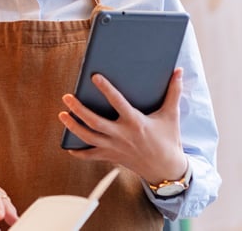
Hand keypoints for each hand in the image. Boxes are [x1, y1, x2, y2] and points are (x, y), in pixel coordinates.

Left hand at [58, 68, 187, 183]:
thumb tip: (179, 71)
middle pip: (95, 122)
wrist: (167, 169)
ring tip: (62, 114)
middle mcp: (122, 135)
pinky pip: (91, 156)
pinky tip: (68, 146)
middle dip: (79, 109)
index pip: (118, 102)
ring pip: (88, 138)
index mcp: (136, 122)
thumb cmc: (169, 140)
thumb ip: (174, 92)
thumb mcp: (172, 115)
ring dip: (73, 126)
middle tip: (67, 97)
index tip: (94, 77)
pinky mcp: (111, 157)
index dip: (106, 89)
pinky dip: (79, 152)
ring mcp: (115, 148)